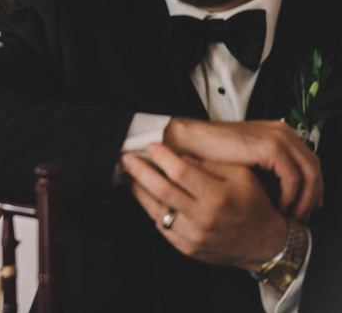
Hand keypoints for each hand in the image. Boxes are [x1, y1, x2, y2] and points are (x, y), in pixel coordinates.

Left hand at [122, 143, 289, 270]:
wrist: (266, 245)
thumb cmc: (254, 206)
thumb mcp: (243, 177)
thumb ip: (212, 165)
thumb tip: (181, 155)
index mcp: (218, 197)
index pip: (181, 173)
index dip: (162, 157)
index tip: (151, 146)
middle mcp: (203, 218)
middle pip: (161, 190)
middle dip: (140, 171)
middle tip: (127, 158)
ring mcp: (193, 236)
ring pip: (155, 209)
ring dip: (138, 189)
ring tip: (128, 175)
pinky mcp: (186, 248)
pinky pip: (161, 225)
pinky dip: (150, 208)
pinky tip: (145, 195)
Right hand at [163, 118, 321, 219]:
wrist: (189, 142)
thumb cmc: (210, 154)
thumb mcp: (245, 162)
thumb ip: (267, 172)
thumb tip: (285, 196)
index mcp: (277, 132)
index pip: (309, 161)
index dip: (312, 187)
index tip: (306, 207)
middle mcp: (282, 131)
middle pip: (314, 167)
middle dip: (312, 196)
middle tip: (302, 216)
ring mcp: (278, 137)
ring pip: (309, 173)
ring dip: (303, 199)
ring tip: (291, 215)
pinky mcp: (270, 147)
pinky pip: (293, 177)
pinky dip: (290, 195)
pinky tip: (278, 205)